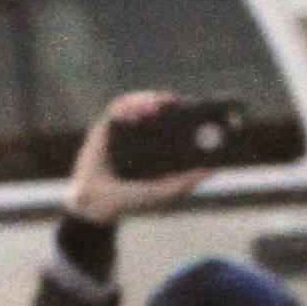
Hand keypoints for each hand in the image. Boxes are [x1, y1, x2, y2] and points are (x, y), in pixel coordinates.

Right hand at [65, 91, 215, 226]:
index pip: (176, 121)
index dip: (188, 112)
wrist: (94, 205)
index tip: (199, 108)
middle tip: (178, 102)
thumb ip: (184, 184)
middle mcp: (143, 133)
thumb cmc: (130, 201)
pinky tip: (134, 111)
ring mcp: (124, 128)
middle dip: (168, 102)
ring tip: (157, 106)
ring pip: (139, 104)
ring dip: (148, 100)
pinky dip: (127, 105)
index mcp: (159, 146)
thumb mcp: (161, 194)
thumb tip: (212, 170)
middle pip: (159, 109)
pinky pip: (118, 108)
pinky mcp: (106, 126)